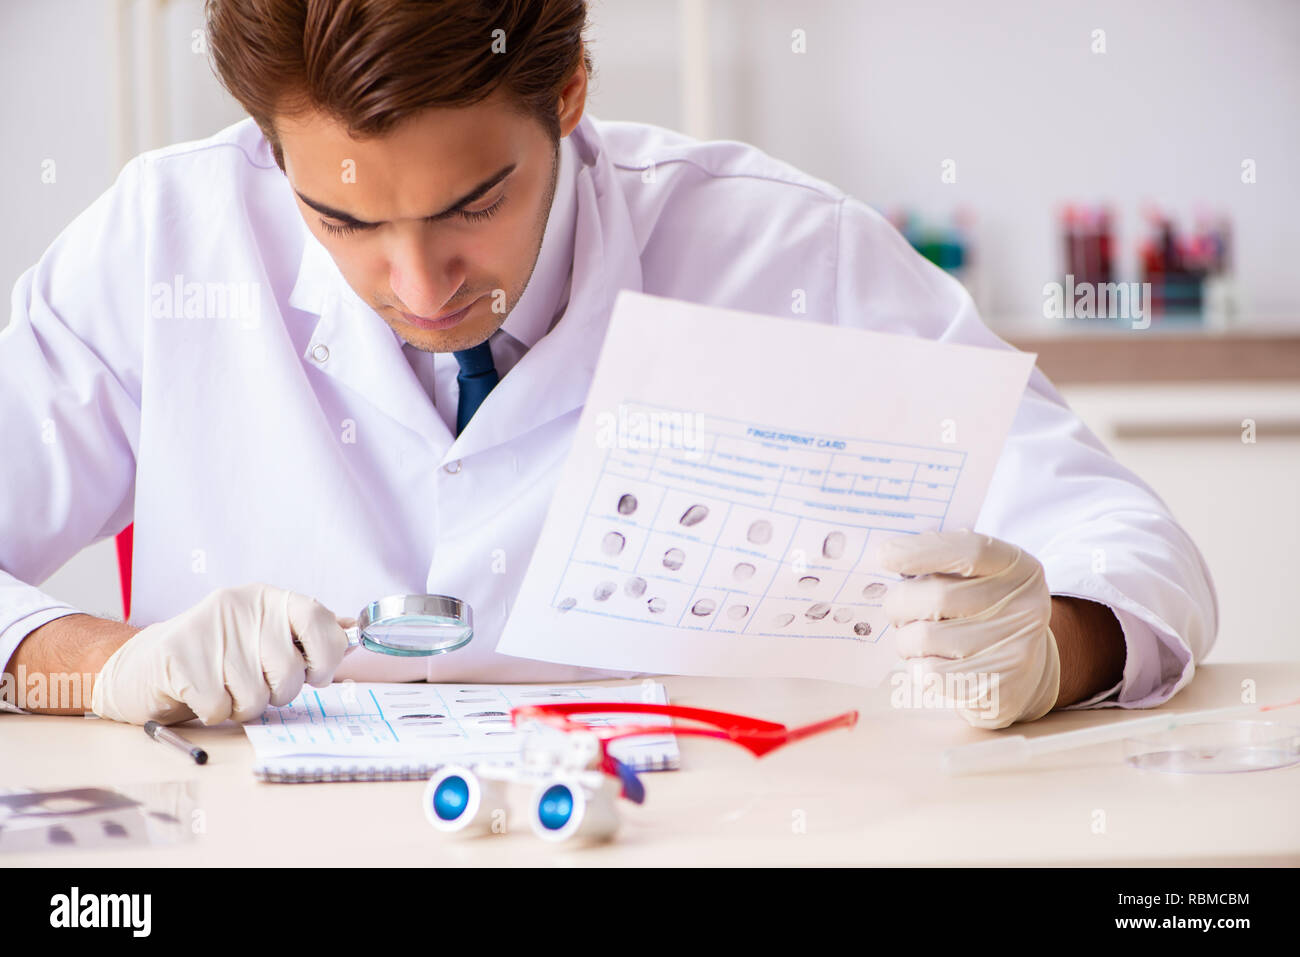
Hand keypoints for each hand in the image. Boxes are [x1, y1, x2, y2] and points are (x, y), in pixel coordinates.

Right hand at [90, 584, 347, 725]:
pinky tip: (199, 694)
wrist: (139, 667)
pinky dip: (214, 712)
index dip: (327, 656)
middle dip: (277, 693)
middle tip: (254, 684)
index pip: (319, 619)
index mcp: (268, 599)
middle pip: (289, 672)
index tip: (316, 674)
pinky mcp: (177, 658)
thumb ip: (307, 636)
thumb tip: (356, 632)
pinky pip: (219, 708)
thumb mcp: (263, 637)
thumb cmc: (215, 659)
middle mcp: (240, 606)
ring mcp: (206, 628)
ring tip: (222, 687)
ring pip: (254, 696)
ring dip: (242, 706)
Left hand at [876, 529, 1059, 728]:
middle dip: (899, 603)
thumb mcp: (977, 576)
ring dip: (904, 639)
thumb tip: (890, 554)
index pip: (971, 552)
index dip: (922, 551)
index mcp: (1018, 569)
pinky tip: (928, 662)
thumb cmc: (981, 613)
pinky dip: (914, 666)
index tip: (884, 554)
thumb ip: (943, 558)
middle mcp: (1024, 608)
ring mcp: (1014, 652)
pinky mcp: (995, 690)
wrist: (1023, 673)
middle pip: (938, 597)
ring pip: (924, 638)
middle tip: (896, 610)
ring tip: (914, 639)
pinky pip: (928, 673)